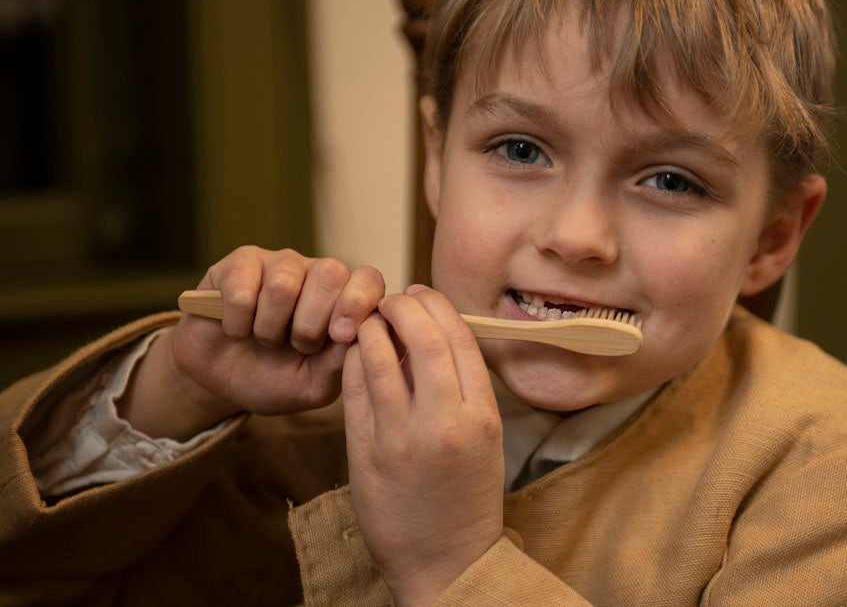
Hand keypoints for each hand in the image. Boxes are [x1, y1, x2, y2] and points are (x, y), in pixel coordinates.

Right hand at [120, 246, 385, 439]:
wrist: (221, 383)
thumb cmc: (275, 379)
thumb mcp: (314, 385)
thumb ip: (341, 361)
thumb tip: (359, 333)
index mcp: (345, 299)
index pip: (369, 279)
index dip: (359, 302)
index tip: (341, 335)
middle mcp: (316, 274)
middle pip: (330, 273)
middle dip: (310, 324)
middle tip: (296, 346)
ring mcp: (278, 264)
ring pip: (284, 283)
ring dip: (271, 327)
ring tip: (265, 340)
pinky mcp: (238, 264)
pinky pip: (241, 287)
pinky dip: (237, 322)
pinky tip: (236, 329)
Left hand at [342, 285, 503, 604]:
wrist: (445, 560)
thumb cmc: (467, 495)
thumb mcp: (484, 437)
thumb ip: (462, 387)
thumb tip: (429, 332)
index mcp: (481, 416)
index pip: (459, 338)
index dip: (437, 306)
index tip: (421, 294)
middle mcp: (444, 422)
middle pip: (422, 338)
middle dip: (403, 307)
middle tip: (392, 300)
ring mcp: (401, 438)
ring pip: (380, 357)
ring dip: (372, 328)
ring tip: (370, 320)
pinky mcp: (365, 453)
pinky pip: (354, 389)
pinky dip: (354, 360)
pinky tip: (355, 352)